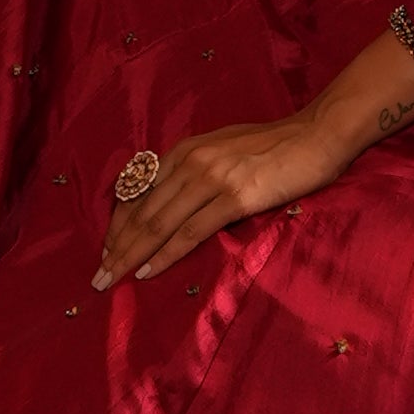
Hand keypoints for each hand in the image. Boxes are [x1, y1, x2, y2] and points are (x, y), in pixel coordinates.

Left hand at [92, 108, 360, 287]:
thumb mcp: (222, 148)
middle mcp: (190, 162)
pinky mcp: (234, 197)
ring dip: (131, 254)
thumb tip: (173, 198)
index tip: (106, 249)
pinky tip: (148, 271)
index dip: (119, 224)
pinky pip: (191, 232)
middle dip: (117, 246)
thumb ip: (196, 168)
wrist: (316, 135)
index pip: (140, 192)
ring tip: (111, 278)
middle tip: (98, 274)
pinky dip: (166, 254)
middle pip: (143, 211)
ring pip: (159, 223)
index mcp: (185, 150)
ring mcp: (211, 179)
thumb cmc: (274, 144)